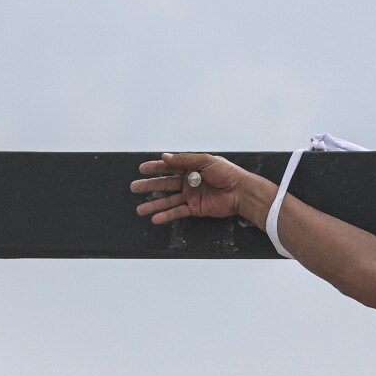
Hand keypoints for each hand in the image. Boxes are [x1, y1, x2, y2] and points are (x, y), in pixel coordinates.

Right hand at [130, 153, 262, 224]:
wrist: (241, 192)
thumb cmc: (227, 173)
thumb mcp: (205, 161)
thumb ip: (185, 160)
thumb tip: (164, 157)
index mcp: (192, 168)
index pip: (169, 167)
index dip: (155, 168)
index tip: (141, 168)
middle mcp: (189, 182)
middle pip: (165, 184)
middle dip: (149, 185)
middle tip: (134, 187)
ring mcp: (191, 196)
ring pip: (168, 200)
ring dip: (154, 204)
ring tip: (139, 209)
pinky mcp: (196, 209)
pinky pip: (178, 212)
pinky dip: (166, 215)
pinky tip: (155, 218)